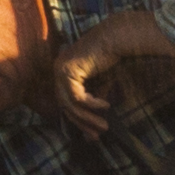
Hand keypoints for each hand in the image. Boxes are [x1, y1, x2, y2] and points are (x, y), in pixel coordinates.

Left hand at [53, 13, 174, 124]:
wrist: (115, 38)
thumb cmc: (111, 57)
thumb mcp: (102, 83)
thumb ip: (96, 99)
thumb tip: (97, 119)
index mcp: (64, 73)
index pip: (67, 103)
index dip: (79, 121)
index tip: (93, 135)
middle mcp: (58, 71)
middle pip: (66, 107)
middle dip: (82, 124)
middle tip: (97, 136)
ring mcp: (61, 70)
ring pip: (71, 105)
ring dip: (88, 118)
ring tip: (104, 127)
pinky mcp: (68, 71)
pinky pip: (78, 97)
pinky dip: (92, 104)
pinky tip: (106, 105)